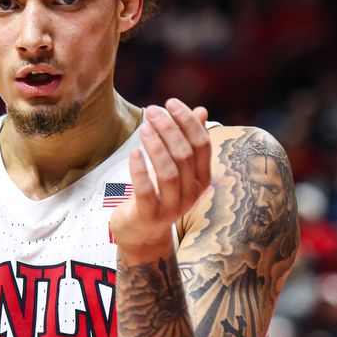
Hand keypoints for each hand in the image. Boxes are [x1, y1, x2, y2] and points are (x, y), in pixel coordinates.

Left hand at [110, 99, 210, 256]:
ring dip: (156, 146)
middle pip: (185, 155)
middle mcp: (193, 193)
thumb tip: (201, 110)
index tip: (170, 102)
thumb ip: (189, 140)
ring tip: (143, 127)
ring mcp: (173, 207)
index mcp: (203, 178)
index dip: (187, 121)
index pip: (202, 144)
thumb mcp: (177, 167)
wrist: (143, 233)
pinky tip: (134, 152)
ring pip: (169, 172)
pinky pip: (147, 190)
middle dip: (168, 129)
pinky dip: (140, 169)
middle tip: (152, 111)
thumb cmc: (160, 193)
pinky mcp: (151, 216)